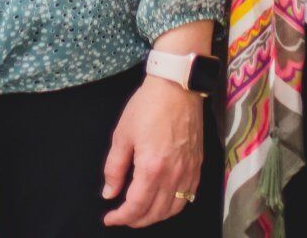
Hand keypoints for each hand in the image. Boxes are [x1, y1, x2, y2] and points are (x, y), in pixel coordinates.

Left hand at [102, 76, 202, 227]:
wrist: (177, 87)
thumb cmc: (147, 106)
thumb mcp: (122, 135)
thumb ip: (114, 168)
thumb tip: (109, 192)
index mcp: (152, 168)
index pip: (136, 206)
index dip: (121, 217)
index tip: (109, 218)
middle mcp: (173, 175)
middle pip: (156, 213)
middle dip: (136, 220)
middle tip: (122, 217)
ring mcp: (189, 172)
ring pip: (174, 209)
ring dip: (156, 217)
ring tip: (141, 214)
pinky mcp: (198, 165)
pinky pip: (188, 196)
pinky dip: (175, 206)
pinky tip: (164, 202)